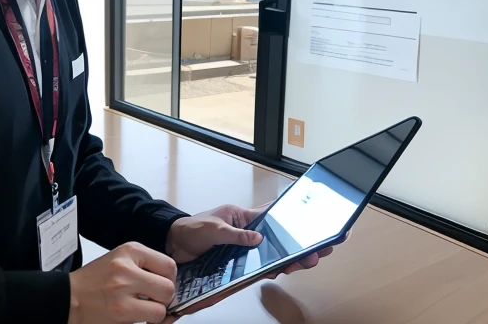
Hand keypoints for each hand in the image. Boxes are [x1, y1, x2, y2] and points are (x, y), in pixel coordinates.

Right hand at [68, 241, 176, 323]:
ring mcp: (122, 291)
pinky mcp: (120, 312)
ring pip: (161, 308)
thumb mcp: (119, 260)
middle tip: (155, 302)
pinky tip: (136, 317)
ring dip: (155, 313)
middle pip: (168, 288)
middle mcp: (126, 268)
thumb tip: (171, 282)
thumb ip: (144, 265)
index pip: (169, 265)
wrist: (67, 298)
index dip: (170, 279)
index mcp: (129, 251)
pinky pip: (148, 320)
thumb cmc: (93, 281)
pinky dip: (146, 322)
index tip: (163, 285)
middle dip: (165, 299)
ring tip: (144, 311)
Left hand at [166, 203, 338, 273]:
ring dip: (286, 260)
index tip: (313, 224)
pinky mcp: (237, 263)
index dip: (293, 219)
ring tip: (299, 264)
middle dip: (297, 246)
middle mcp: (247, 232)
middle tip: (314, 253)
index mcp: (243, 217)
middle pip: (279, 239)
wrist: (173, 245)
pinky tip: (278, 272)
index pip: (273, 216)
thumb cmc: (190, 230)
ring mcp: (243, 249)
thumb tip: (258, 239)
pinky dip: (269, 270)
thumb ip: (236, 235)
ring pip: (272, 255)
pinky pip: (258, 267)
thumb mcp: (213, 229)